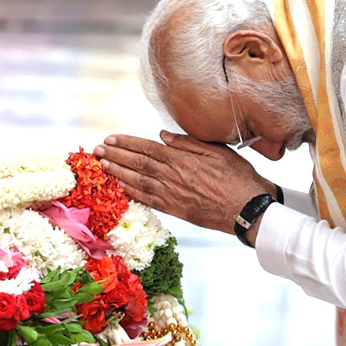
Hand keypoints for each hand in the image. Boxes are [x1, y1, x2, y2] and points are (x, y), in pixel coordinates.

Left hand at [95, 132, 276, 234]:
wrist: (248, 209)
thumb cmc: (238, 177)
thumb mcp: (217, 151)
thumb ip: (188, 143)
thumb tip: (162, 135)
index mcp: (183, 160)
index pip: (147, 149)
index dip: (126, 144)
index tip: (110, 139)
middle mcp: (173, 177)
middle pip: (138, 164)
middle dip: (115, 156)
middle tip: (97, 150)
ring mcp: (172, 195)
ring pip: (138, 182)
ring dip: (118, 173)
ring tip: (103, 166)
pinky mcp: (175, 210)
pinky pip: (148, 200)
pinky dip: (132, 194)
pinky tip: (120, 188)